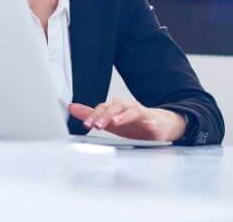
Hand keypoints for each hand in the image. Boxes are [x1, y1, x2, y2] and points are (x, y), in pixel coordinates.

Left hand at [69, 98, 185, 141]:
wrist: (160, 125)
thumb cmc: (133, 124)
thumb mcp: (110, 121)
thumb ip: (92, 114)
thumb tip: (72, 107)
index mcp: (118, 109)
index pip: (104, 108)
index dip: (94, 114)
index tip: (86, 124)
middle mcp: (129, 109)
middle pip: (117, 106)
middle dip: (106, 115)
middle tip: (97, 125)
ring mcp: (143, 115)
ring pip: (133, 112)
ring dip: (124, 116)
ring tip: (116, 122)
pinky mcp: (156, 124)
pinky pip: (154, 122)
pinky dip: (151, 123)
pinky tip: (149, 126)